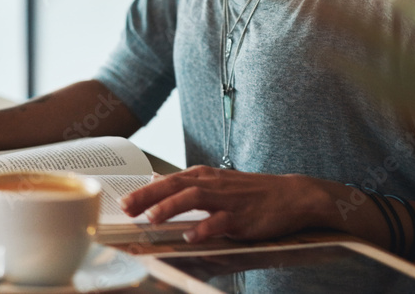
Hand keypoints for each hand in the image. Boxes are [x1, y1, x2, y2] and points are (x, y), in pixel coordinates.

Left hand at [120, 165, 324, 242]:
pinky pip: (221, 221)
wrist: (292, 195)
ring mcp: (228, 200)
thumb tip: (155, 181)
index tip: (122, 202)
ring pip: (194, 198)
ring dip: (171, 207)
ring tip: (151, 218)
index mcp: (203, 176)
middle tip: (126, 208)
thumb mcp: (215, 182)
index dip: (143, 191)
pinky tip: (191, 236)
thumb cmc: (250, 191)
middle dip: (148, 196)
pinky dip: (205, 228)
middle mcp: (212, 184)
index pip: (167, 181)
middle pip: (175, 186)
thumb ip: (186, 184)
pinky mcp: (243, 217)